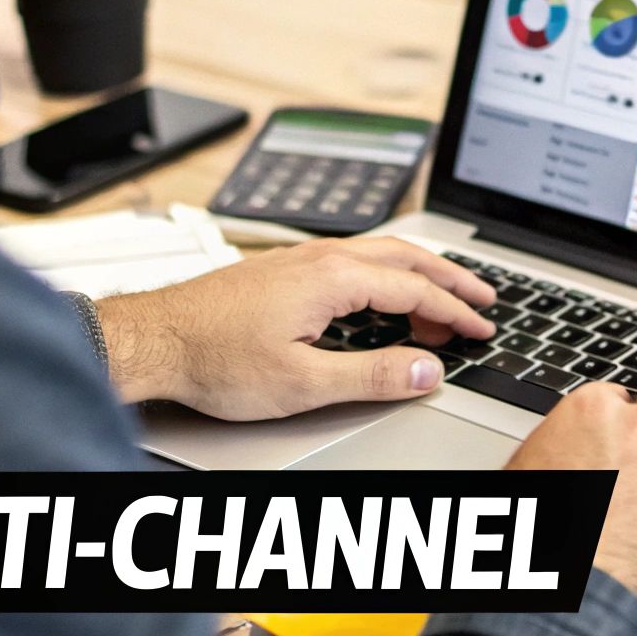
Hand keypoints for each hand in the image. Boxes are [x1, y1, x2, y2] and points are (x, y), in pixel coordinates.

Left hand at [96, 237, 495, 419]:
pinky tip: (381, 292)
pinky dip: (385, 273)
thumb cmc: (214, 360)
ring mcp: (297, 259)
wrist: (153, 341)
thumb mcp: (304, 382)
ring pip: (377, 253)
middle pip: (404, 257)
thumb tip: (426, 371)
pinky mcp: (280, 269)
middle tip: (482, 298)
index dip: (454, 312)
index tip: (480, 328)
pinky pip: (351, 258)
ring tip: (442, 295)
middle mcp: (318, 258)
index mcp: (332, 278)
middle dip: (449, 278)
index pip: (415, 290)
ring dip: (417, 273)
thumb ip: (373, 375)